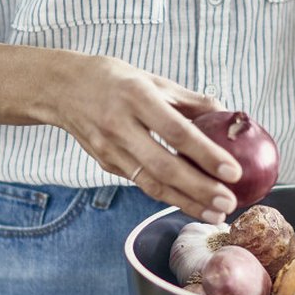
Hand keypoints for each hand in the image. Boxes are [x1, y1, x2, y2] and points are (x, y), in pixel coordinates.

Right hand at [52, 53, 240, 222]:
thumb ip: (189, 99)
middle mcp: (121, 126)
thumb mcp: (151, 79)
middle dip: (200, 190)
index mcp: (136, 97)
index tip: (233, 172)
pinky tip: (193, 204)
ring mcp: (110, 149)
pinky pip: (143, 183)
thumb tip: (226, 114)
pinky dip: (170, 196)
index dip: (206, 154)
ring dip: (187, 203)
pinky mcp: (106, 164)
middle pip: (164, 167)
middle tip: (229, 204)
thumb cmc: (113, 80)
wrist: (61, 89)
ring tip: (215, 215)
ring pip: (152, 184)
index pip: (176, 132)